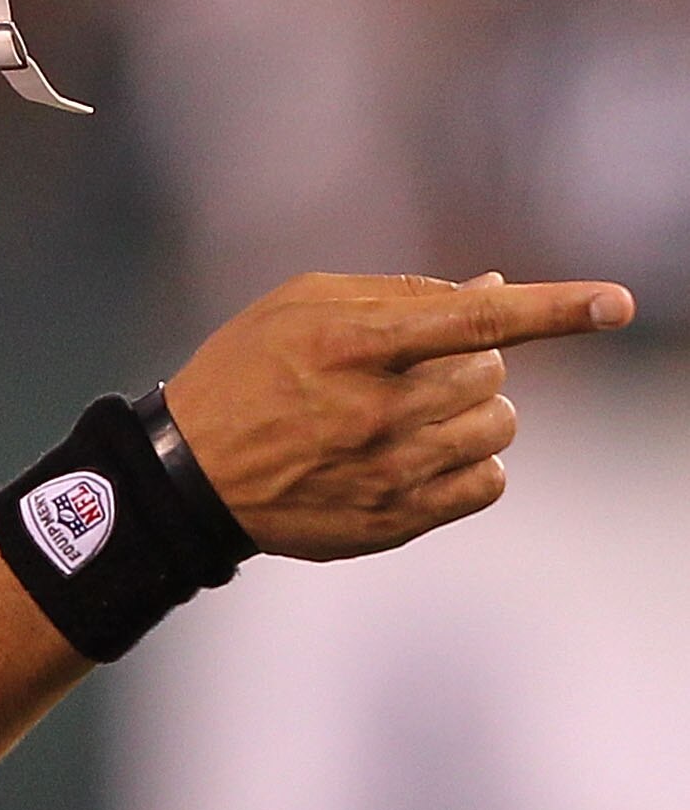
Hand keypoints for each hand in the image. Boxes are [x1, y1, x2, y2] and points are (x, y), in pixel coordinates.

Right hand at [164, 270, 635, 562]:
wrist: (192, 476)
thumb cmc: (246, 371)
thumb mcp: (301, 306)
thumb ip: (400, 294)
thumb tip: (493, 289)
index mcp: (351, 344)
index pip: (476, 320)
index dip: (554, 307)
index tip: (617, 302)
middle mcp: (375, 409)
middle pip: (492, 372)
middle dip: (473, 359)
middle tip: (419, 366)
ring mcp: (389, 471)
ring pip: (498, 426)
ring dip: (476, 409)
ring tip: (419, 410)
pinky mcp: (397, 520)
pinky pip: (488, 482)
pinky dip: (474, 461)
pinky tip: (427, 453)